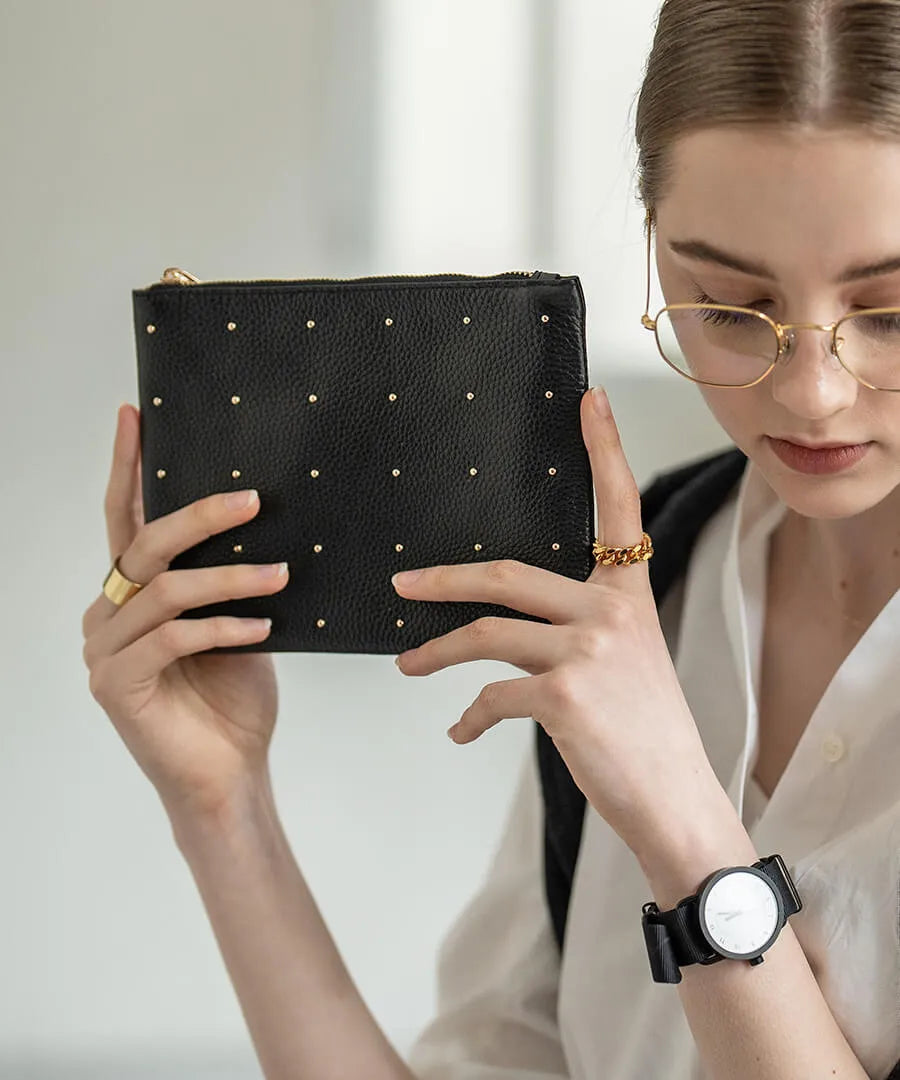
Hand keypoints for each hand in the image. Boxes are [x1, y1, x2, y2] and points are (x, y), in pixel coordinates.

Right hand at [81, 404, 289, 821]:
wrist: (229, 774)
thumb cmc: (232, 697)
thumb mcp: (237, 621)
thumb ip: (229, 578)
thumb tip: (264, 519)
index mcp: (130, 594)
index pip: (125, 520)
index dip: (127, 467)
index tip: (135, 416)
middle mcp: (107, 614)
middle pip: (143, 545)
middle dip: (201, 516)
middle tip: (254, 500)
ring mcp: (105, 651)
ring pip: (166, 589)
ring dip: (231, 578)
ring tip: (282, 575)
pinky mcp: (117, 685)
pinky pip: (174, 637)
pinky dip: (223, 627)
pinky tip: (260, 628)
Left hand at [391, 386, 719, 854]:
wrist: (676, 800)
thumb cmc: (645, 734)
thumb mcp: (626, 663)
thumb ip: (580, 629)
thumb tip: (502, 626)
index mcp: (628, 595)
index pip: (619, 506)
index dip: (604, 448)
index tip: (590, 400)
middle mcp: (610, 611)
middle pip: (507, 573)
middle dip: (444, 579)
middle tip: (401, 581)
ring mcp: (588, 650)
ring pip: (485, 632)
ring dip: (435, 651)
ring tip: (408, 663)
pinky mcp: (563, 694)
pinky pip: (491, 695)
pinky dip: (469, 718)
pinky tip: (460, 732)